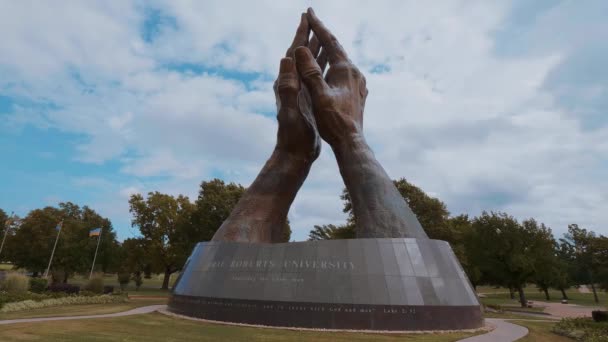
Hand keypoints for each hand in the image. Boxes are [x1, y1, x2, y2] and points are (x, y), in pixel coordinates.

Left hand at [274, 13, 320, 161]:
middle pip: (302, 55)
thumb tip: (286, 59)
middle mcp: (292, 84)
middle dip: (309, 37)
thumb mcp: (290, 110)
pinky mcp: (308, 100)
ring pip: (310, 65)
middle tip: (315, 19)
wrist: (295, 153)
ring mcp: (300, 92)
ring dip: (317, 50)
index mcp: (288, 83)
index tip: (306, 17)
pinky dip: (323, 66)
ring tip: (325, 37)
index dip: (300, 34)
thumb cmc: (293, 135)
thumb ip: (287, 86)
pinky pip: (316, 77)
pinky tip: (330, 65)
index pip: (294, 52)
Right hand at [294, 8, 367, 148]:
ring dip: (329, 49)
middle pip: (337, 48)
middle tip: (313, 19)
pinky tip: (333, 69)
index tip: (309, 12)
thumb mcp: (319, 96)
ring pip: (341, 60)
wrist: (351, 142)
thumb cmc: (334, 122)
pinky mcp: (357, 93)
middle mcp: (354, 73)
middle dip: (323, 34)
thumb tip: (300, 50)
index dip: (318, 26)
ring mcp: (358, 84)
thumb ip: (310, 72)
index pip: (330, 42)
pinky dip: (334, 64)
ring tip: (321, 41)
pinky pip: (344, 72)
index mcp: (345, 70)